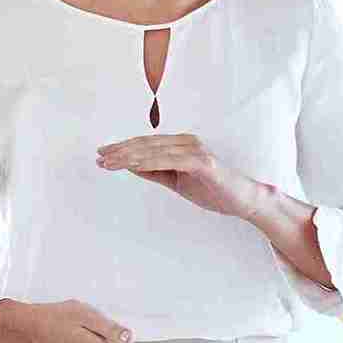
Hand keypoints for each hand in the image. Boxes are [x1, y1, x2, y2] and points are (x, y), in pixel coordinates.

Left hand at [95, 130, 266, 220]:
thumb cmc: (213, 189)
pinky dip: (150, 162)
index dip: (123, 148)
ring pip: (155, 150)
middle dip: (120, 151)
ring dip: (129, 156)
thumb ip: (155, 171)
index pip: (146, 144)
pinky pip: (170, 161)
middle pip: (146, 144)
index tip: (103, 154)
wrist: (243, 200)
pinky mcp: (202, 162)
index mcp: (181, 144)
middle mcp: (187, 142)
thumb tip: (130, 166)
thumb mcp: (177, 180)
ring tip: (109, 162)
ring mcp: (195, 150)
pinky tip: (133, 165)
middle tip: (100, 157)